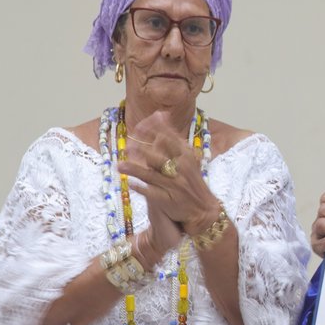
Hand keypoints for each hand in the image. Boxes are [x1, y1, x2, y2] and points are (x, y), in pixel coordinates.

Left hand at [117, 111, 221, 249]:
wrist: (204, 210)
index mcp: (186, 156)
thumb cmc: (192, 182)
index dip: (152, 133)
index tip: (138, 126)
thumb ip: (172, 138)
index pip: (168, 139)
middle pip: (159, 156)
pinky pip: (152, 193)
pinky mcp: (169, 200)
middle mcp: (182, 169)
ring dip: (135, 170)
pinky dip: (141, 189)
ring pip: (152, 175)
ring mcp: (175, 185)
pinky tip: (130, 184)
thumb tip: (160, 114)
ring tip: (120, 166)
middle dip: (142, 151)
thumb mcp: (187, 157)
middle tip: (127, 146)